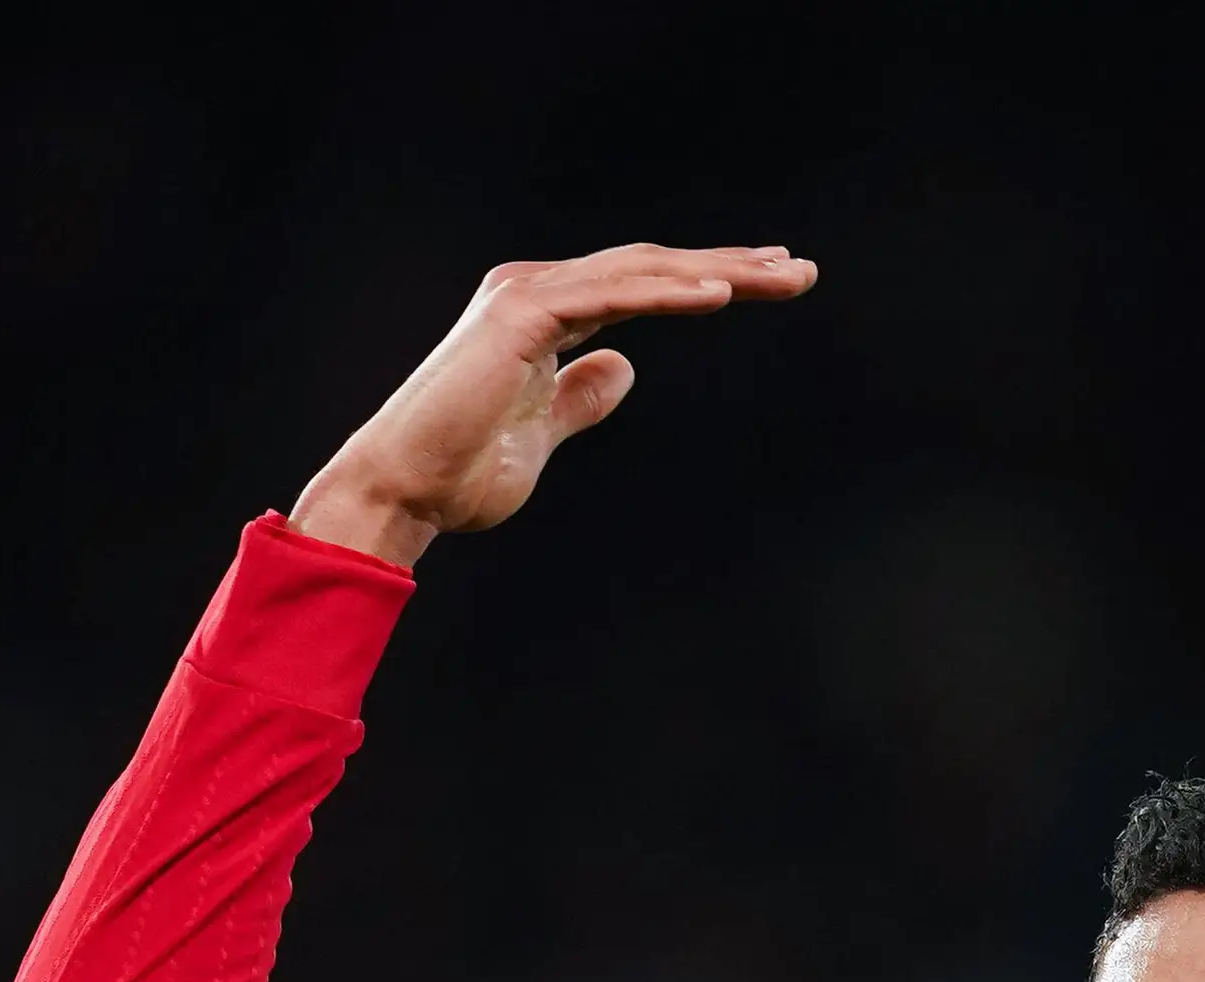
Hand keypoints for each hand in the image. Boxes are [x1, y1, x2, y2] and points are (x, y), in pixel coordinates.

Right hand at [290, 243, 819, 566]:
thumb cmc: (462, 474)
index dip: (706, 279)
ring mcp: (527, 296)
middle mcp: (536, 291)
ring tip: (782, 275)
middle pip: (651, 267)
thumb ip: (581, 398)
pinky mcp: (522, 315)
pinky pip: (612, 296)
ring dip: (718, 270)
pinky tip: (723, 292)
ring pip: (642, 271)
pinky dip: (669, 291)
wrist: (404, 492)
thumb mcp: (545, 434)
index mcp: (544, 314)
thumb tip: (624, 371)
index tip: (767, 281)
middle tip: (800, 270)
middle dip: (731, 265)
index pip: (640, 286)